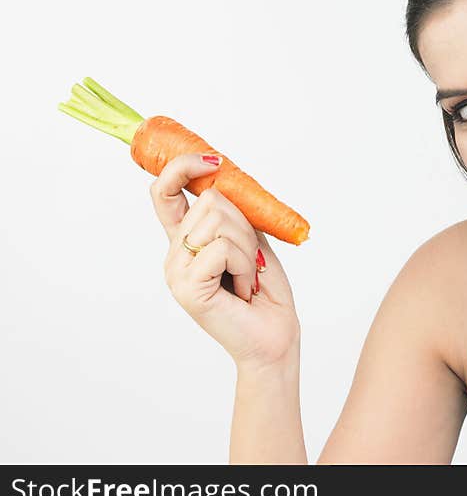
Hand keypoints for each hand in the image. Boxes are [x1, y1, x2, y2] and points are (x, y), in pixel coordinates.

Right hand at [150, 153, 300, 368]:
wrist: (274, 335)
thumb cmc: (265, 290)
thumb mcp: (250, 239)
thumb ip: (231, 211)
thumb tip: (218, 176)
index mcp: (185, 239)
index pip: (165, 192)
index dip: (182, 167)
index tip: (212, 159)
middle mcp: (174, 253)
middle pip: (209, 201)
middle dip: (244, 225)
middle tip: (249, 261)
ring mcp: (177, 271)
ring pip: (219, 221)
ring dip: (247, 248)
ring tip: (246, 277)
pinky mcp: (188, 288)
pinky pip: (223, 248)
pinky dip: (244, 265)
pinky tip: (243, 288)